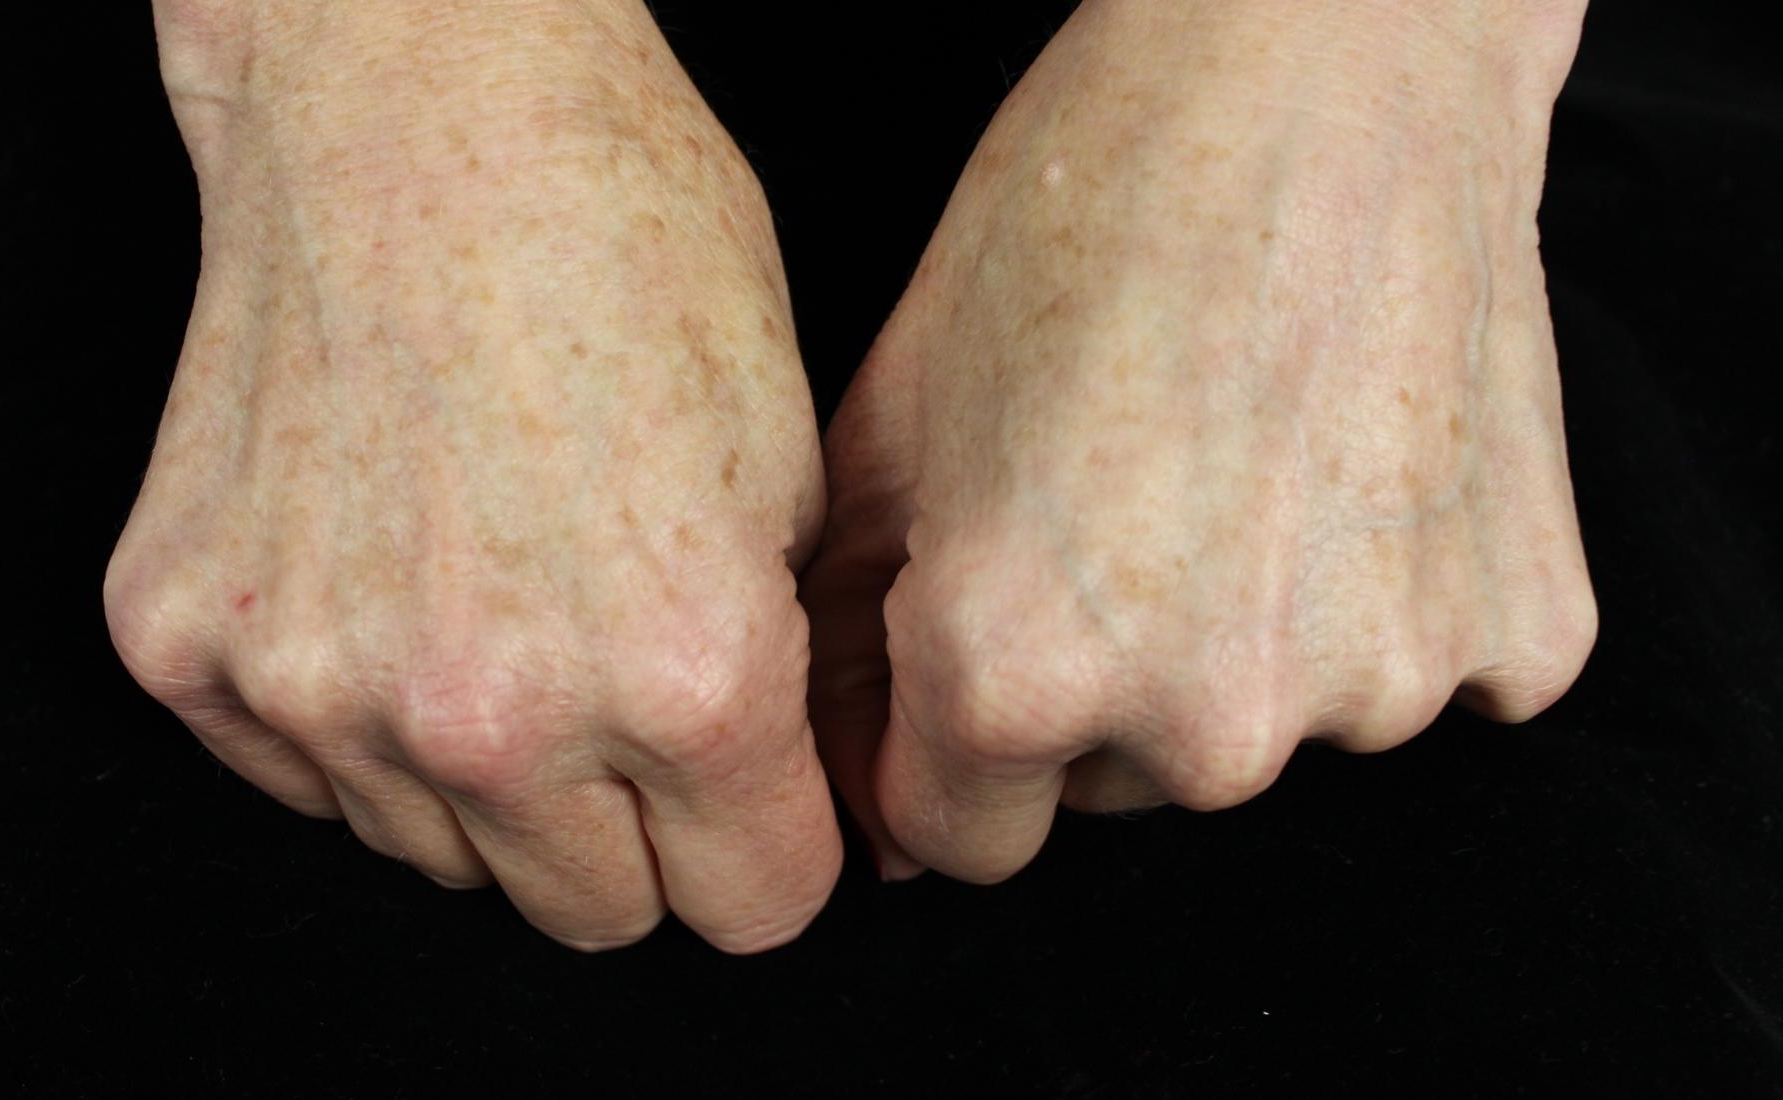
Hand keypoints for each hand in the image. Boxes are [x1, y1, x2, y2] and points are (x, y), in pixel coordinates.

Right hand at [106, 0, 839, 951]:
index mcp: (681, 674)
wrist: (414, 109)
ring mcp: (319, 688)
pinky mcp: (187, 648)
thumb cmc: (626, 241)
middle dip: (632, 837)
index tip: (749, 797)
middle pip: (595, 917)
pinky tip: (385, 571)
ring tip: (494, 599)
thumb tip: (766, 810)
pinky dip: (350, 711)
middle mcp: (491, 716)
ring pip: (442, 859)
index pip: (753, 910)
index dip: (767, 846)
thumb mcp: (790, 467)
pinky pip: (302, 780)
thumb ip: (777, 683)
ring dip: (484, 778)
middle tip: (619, 697)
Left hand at [805, 0, 1598, 882]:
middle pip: (1114, 787)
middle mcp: (1202, 724)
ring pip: (1268, 736)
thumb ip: (851, 623)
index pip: (958, 841)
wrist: (1326, 66)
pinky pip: (1422, 679)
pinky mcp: (1516, 637)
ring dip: (1245, 646)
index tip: (978, 649)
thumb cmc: (1086, 205)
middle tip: (1122, 506)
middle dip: (1094, 686)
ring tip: (1242, 467)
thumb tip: (843, 764)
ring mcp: (1377, 688)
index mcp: (1015, 671)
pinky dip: (1385, 602)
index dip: (945, 744)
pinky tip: (1354, 468)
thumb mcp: (898, 407)